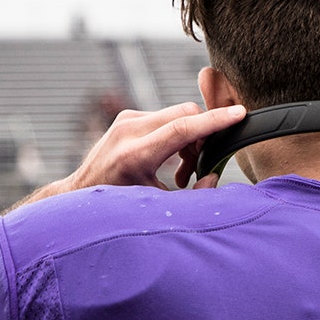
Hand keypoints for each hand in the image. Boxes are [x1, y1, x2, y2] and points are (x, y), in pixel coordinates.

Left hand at [30, 103, 245, 199]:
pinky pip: (165, 117)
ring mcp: (126, 119)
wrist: (80, 194)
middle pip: (185, 114)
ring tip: (183, 171)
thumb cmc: (117, 205)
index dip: (215, 120)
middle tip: (200, 165)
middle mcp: (128, 130)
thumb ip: (192, 195)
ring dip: (190, 138)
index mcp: (135, 154)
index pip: (183, 127)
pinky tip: (170, 161)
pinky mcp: (127, 117)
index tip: (239, 113)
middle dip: (204, 134)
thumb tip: (214, 176)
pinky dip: (177, 135)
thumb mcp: (157, 206)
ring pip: (177, 115)